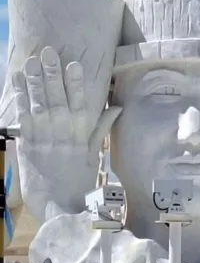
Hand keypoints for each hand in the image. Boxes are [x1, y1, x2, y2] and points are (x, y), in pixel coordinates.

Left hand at [13, 46, 120, 221]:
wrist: (61, 209)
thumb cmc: (80, 182)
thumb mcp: (94, 155)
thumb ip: (101, 129)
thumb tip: (117, 107)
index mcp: (82, 138)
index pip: (81, 105)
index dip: (77, 85)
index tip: (74, 65)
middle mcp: (64, 137)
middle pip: (58, 101)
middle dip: (52, 76)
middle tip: (48, 53)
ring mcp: (45, 142)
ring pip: (40, 107)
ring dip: (34, 83)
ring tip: (31, 61)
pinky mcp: (29, 148)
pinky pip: (24, 120)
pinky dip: (21, 100)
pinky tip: (18, 83)